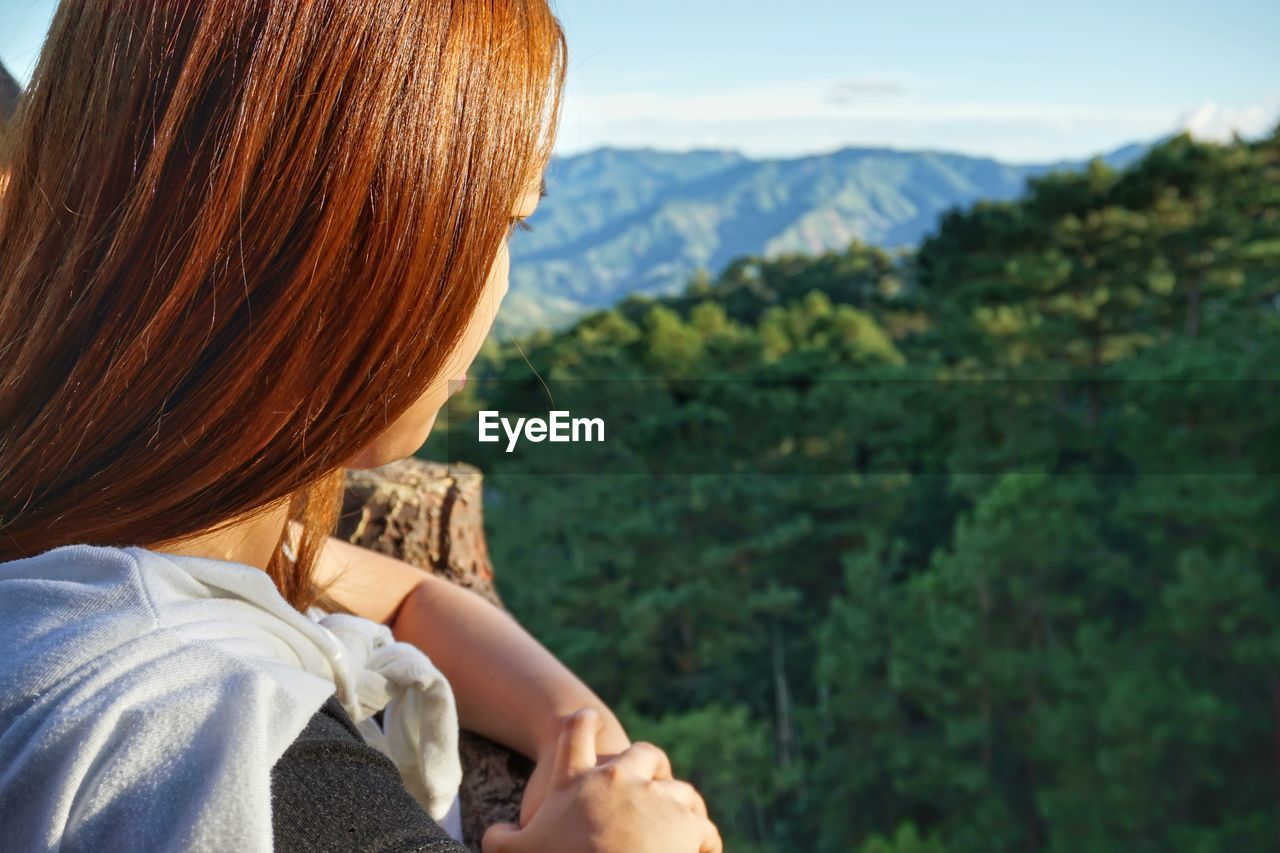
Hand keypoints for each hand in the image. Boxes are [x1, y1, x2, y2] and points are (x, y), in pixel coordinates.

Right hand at [482, 709, 722, 852]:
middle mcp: (616, 780)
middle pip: (642, 754)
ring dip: (680, 805)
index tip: (587, 716)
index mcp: (573, 782)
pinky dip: (703, 840)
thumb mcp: (518, 852)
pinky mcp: (687, 825)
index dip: (581, 723)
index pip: (574, 735)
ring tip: (681, 825)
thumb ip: (503, 840)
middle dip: (649, 764)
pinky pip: (701, 826)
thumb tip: (493, 833)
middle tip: (651, 778)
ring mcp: (654, 799)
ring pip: (678, 788)